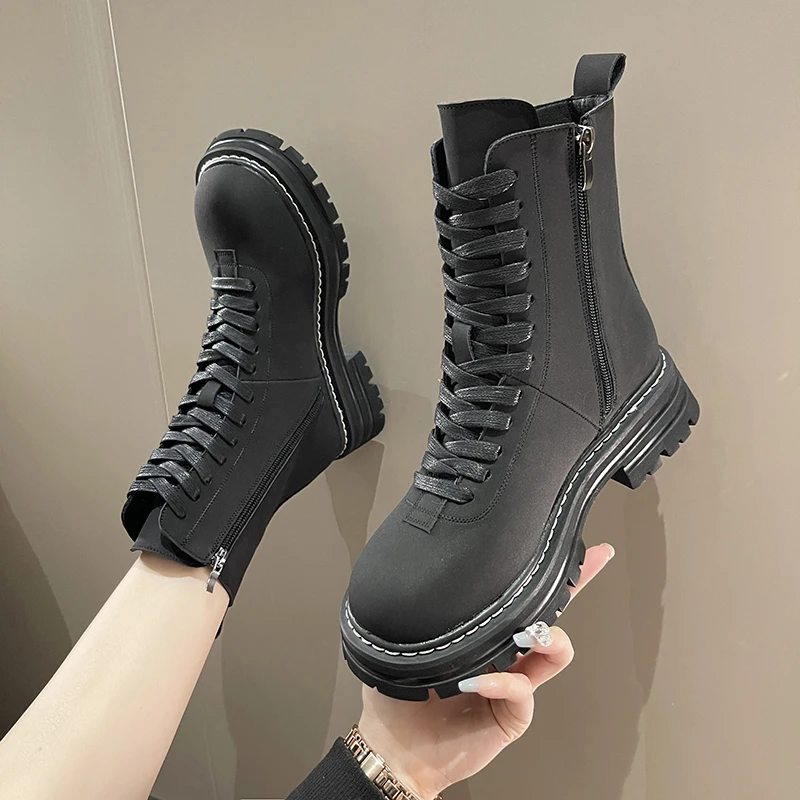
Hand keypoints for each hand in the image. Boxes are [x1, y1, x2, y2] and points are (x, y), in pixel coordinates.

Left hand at [358, 543, 614, 798]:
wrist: (396, 748)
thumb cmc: (399, 696)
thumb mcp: (409, 643)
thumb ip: (429, 615)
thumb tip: (433, 577)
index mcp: (483, 630)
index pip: (523, 597)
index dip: (557, 574)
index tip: (591, 551)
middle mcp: (506, 652)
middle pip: (552, 614)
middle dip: (575, 589)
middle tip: (570, 580)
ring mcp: (514, 682)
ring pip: (555, 650)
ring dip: (546, 637)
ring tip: (526, 635)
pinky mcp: (513, 713)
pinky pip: (521, 689)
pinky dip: (502, 682)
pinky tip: (478, 682)